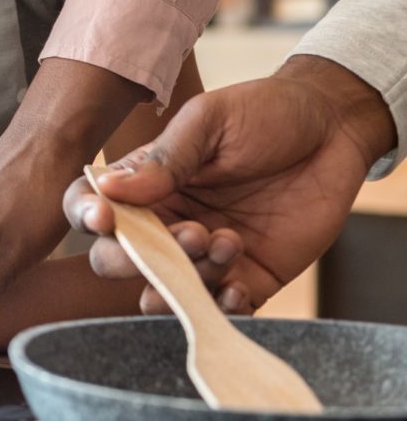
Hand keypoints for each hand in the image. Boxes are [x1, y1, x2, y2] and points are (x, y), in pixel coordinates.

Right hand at [65, 56, 395, 312]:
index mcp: (145, 180)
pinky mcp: (248, 275)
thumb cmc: (264, 113)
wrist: (333, 129)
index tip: (105, 220)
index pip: (93, 204)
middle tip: (189, 235)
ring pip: (168, 288)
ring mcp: (205, 252)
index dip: (87, 216)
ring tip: (227, 244)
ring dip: (188, 280)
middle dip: (140, 259)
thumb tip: (106, 188)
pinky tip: (238, 288)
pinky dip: (223, 307)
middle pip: (120, 257)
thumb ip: (164, 160)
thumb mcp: (209, 123)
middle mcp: (167, 220)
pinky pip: (222, 307)